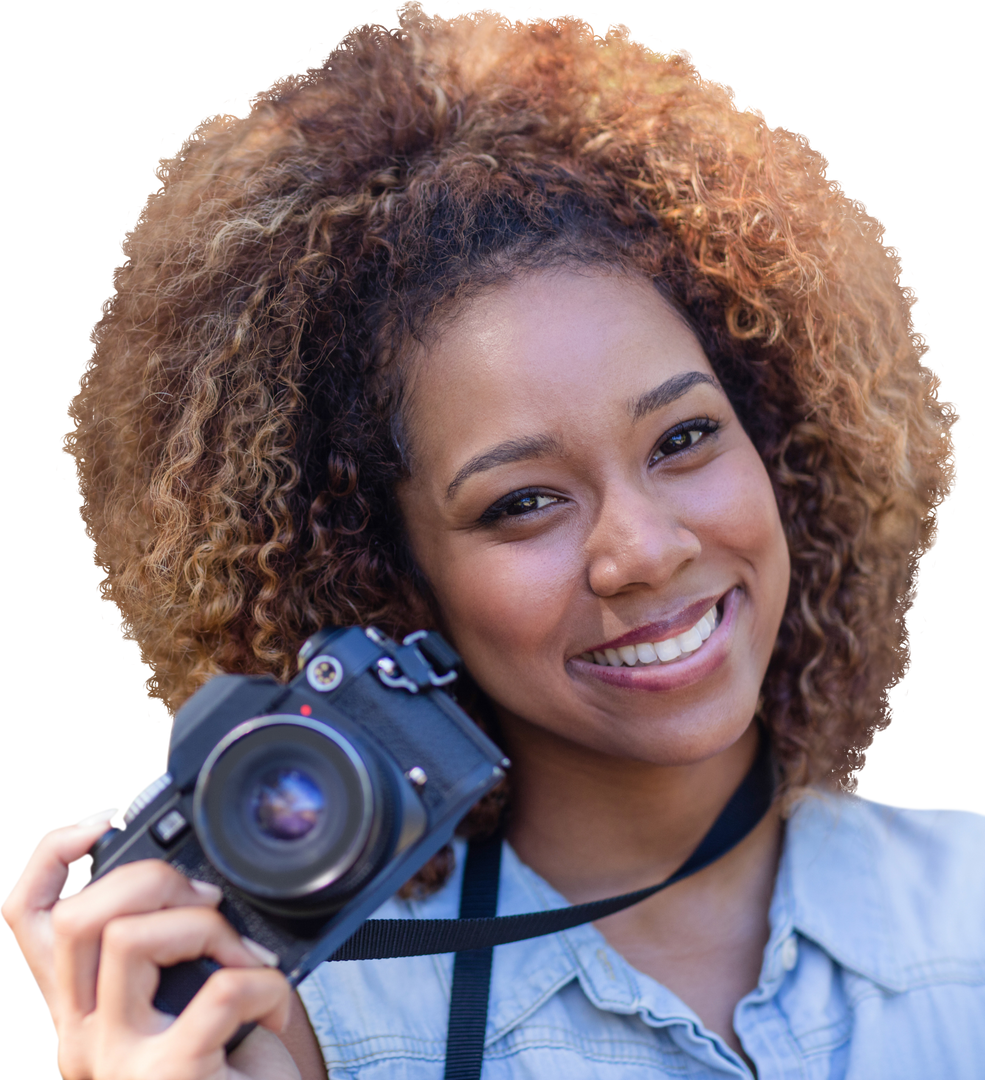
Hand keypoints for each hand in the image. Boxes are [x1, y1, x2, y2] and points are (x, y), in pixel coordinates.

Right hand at [2, 808, 300, 1079]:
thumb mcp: (181, 999)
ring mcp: (116, 1062)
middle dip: (152, 879)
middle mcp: (77, 1037)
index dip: (51, 853)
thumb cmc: (225, 1067)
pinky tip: (276, 1006)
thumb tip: (193, 877)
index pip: (24, 916)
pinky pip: (219, 988)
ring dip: (211, 928)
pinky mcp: (167, 1076)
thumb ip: (164, 950)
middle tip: (209, 902)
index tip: (104, 820)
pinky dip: (265, 982)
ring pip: (132, 938)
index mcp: (78, 1008)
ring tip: (246, 961)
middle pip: (76, 916)